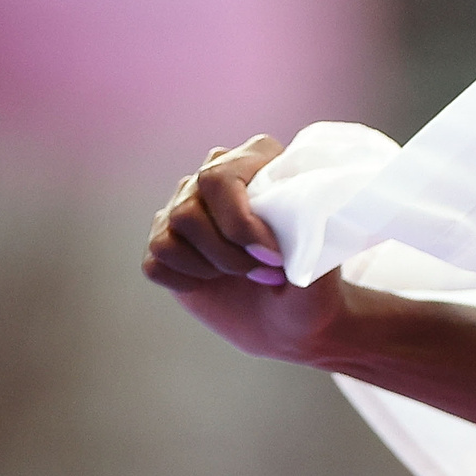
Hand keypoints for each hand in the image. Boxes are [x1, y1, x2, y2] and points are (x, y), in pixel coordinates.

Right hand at [142, 136, 344, 363]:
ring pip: (170, 233)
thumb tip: (279, 216)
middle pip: (188, 209)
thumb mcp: (318, 255)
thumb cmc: (311, 281)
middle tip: (266, 273)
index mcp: (255, 159)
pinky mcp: (166, 243)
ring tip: (248, 276)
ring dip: (211, 266)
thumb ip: (300, 229)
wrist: (294, 316)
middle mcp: (214, 176)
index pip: (219, 177)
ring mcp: (186, 208)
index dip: (240, 223)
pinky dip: (187, 280)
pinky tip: (216, 282)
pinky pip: (156, 261)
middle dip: (227, 252)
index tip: (274, 258)